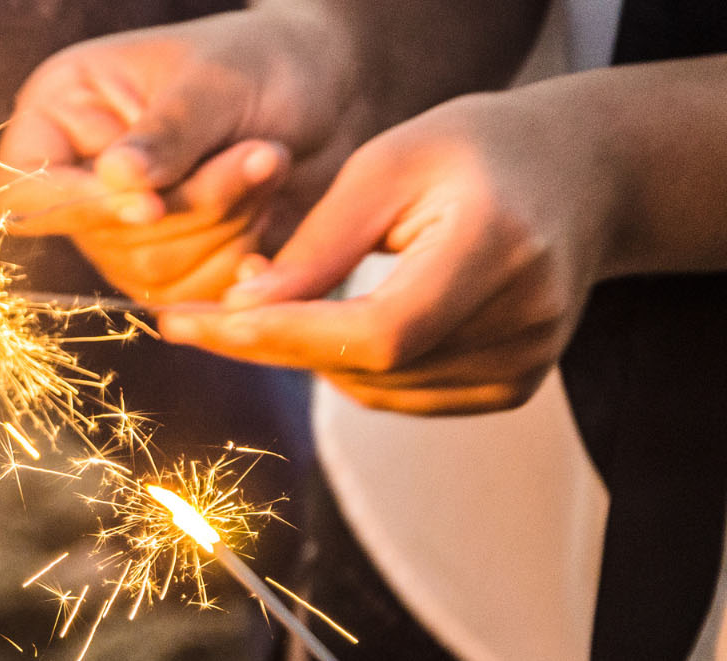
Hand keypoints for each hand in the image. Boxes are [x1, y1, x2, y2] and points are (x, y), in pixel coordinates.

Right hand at [0, 9, 359, 302]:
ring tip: (270, 163)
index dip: (81, 209)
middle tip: (262, 152)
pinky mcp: (167, 268)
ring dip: (229, 225)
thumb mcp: (214, 81)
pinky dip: (243, 259)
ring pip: (152, 273)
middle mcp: (80, 181)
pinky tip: (271, 210)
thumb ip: (168, 133)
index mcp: (60, 117)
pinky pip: (192, 296)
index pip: (25, 190)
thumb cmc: (260, 61)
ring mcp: (121, 232)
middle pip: (105, 238)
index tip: (149, 205)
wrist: (325, 92)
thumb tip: (117, 181)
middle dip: (196, 204)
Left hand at [159, 87, 617, 414]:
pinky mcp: (511, 387)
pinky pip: (401, 397)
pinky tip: (331, 321)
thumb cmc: (471, 152)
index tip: (193, 322)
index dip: (282, 336)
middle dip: (273, 343)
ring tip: (277, 296)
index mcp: (495, 246)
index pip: (378, 330)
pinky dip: (350, 367)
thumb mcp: (387, 164)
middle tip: (204, 309)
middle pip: (370, 368)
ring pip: (375, 391)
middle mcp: (523, 318)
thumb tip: (243, 309)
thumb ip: (320, 243)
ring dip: (308, 355)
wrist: (578, 175)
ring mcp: (524, 362)